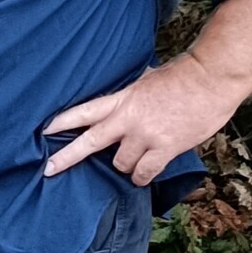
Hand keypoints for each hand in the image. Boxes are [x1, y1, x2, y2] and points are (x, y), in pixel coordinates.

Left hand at [42, 56, 240, 185]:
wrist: (209, 79)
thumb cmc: (182, 76)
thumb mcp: (146, 79)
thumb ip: (131, 94)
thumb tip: (124, 98)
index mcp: (122, 98)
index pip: (84, 111)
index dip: (62, 121)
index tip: (42, 130)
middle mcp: (128, 119)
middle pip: (89, 141)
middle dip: (67, 156)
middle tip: (49, 170)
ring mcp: (145, 135)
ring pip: (119, 163)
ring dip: (123, 165)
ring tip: (133, 159)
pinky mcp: (165, 149)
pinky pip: (143, 173)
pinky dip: (141, 176)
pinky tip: (142, 175)